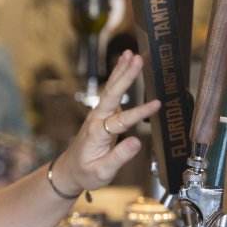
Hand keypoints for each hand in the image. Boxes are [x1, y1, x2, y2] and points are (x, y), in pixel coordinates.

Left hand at [53, 50, 160, 192]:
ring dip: (121, 71)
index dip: (139, 112)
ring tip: (131, 54)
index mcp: (98, 133)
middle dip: (125, 76)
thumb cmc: (86, 173)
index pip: (121, 121)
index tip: (156, 104)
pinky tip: (125, 66)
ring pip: (111, 90)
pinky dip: (119, 78)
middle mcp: (97, 119)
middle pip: (112, 94)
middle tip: (137, 59)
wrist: (70, 170)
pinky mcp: (103, 115)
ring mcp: (99, 115)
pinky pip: (112, 93)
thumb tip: (137, 142)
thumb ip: (119, 157)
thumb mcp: (102, 172)